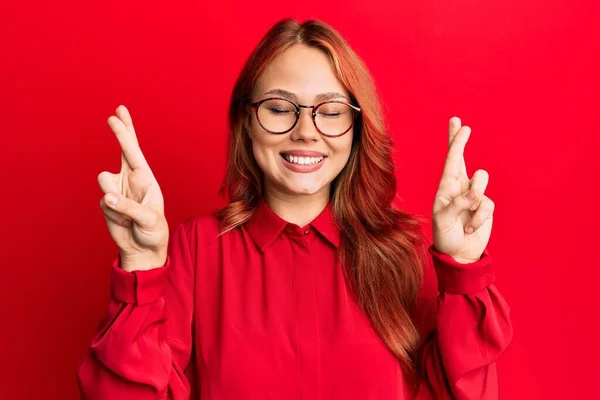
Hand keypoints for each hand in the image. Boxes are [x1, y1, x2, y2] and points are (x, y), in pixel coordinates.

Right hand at [97, 105, 168, 270]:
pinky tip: (124, 222)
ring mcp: (117, 189)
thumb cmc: (153, 231)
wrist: (143, 248)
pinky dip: (114, 215)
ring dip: (115, 198)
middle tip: (115, 114)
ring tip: (129, 216)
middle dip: (121, 132)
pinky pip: (103, 203)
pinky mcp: (106, 202)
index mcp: (146, 179)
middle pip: (123, 150)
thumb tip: (106, 197)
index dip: (126, 133)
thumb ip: (128, 207)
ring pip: (104, 181)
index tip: (117, 116)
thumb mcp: (148, 219)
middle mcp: (130, 179)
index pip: (134, 151)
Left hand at [432, 117, 494, 263]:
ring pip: (481, 181)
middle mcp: (459, 187)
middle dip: (460, 142)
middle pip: (462, 159)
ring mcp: (474, 196)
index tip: (458, 124)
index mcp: (446, 188)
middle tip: (463, 126)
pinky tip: (470, 228)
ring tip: (466, 217)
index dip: (455, 142)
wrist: (459, 253)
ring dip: (474, 200)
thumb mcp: (443, 221)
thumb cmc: (446, 235)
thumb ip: (456, 205)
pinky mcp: (485, 206)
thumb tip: (474, 194)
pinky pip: (487, 205)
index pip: (451, 161)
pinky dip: (479, 218)